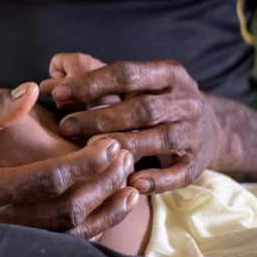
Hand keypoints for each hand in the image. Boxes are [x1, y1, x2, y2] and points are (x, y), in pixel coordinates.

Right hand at [0, 83, 138, 238]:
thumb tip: (32, 89)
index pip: (46, 182)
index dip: (84, 164)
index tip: (109, 142)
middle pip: (64, 210)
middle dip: (101, 182)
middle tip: (125, 153)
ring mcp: (4, 238)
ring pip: (68, 233)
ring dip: (105, 208)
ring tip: (129, 180)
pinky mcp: (13, 243)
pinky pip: (61, 242)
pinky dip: (94, 226)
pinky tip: (113, 205)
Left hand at [39, 56, 221, 195]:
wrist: (211, 128)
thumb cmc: (151, 102)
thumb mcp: (132, 84)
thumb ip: (92, 83)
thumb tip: (45, 85)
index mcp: (168, 73)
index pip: (126, 73)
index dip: (91, 83)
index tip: (57, 93)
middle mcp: (186, 100)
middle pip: (142, 108)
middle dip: (101, 117)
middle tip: (65, 126)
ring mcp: (195, 132)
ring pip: (162, 139)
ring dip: (124, 146)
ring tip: (90, 153)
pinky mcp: (198, 163)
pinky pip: (179, 174)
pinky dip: (156, 180)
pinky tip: (130, 182)